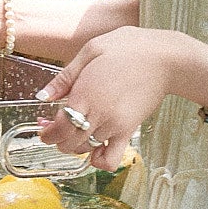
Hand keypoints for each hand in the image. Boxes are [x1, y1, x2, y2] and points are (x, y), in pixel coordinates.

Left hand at [36, 26, 201, 169]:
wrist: (166, 58)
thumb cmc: (128, 47)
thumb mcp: (91, 50)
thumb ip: (65, 77)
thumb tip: (41, 97)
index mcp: (84, 93)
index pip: (57, 128)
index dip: (46, 133)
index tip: (44, 127)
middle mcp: (97, 114)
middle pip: (68, 143)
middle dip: (58, 139)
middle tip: (58, 126)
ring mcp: (114, 125)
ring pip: (85, 150)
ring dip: (76, 144)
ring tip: (78, 128)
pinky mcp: (129, 130)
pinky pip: (110, 159)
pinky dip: (99, 161)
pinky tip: (97, 149)